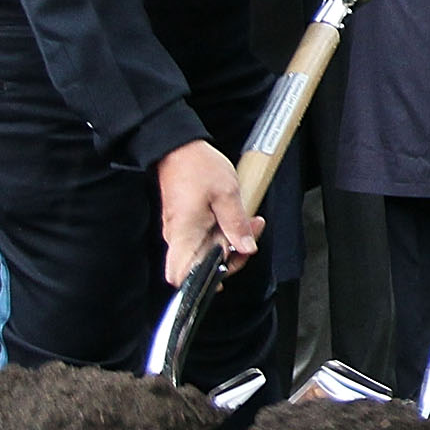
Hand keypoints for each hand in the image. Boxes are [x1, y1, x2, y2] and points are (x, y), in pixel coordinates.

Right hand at [158, 139, 258, 285]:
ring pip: (208, 251)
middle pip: (203, 266)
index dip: (202, 281)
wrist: (179, 147)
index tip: (225, 270)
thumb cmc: (197, 166)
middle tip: (250, 235)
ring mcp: (183, 231)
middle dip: (233, 256)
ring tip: (249, 221)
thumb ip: (237, 224)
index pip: (182, 275)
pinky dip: (224, 232)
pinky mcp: (188, 223)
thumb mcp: (227, 193)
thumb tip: (246, 248)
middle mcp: (179, 237)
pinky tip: (237, 219)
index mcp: (184, 234)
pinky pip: (207, 237)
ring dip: (232, 241)